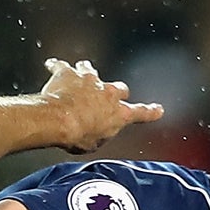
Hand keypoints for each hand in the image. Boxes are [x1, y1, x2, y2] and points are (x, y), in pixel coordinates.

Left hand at [39, 59, 163, 153]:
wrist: (58, 120)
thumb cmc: (76, 136)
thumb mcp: (94, 144)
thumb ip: (99, 135)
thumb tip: (96, 132)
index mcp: (119, 113)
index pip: (140, 113)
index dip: (149, 112)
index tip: (157, 110)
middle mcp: (108, 92)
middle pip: (118, 88)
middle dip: (114, 92)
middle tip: (108, 95)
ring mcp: (88, 79)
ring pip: (91, 70)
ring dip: (87, 72)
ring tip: (81, 72)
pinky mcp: (68, 73)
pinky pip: (62, 65)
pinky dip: (57, 66)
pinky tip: (52, 65)